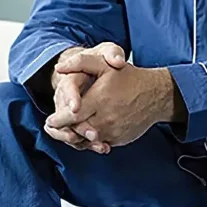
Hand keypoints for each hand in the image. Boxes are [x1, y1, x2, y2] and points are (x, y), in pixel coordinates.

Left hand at [47, 53, 176, 147]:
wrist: (155, 95)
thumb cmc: (127, 77)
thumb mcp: (104, 63)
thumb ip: (80, 62)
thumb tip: (59, 69)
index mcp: (100, 99)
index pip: (71, 116)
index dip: (57, 120)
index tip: (50, 120)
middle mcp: (106, 117)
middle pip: (77, 130)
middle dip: (64, 130)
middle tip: (55, 127)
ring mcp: (114, 130)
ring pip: (87, 140)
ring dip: (76, 136)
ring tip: (69, 130)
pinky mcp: (119, 139)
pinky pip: (100, 143)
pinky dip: (91, 140)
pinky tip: (87, 132)